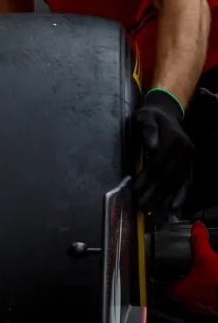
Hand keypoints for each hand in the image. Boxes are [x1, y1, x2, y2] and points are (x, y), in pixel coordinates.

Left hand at [133, 88, 193, 211]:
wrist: (166, 113)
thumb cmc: (151, 116)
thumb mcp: (145, 116)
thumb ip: (148, 129)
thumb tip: (152, 148)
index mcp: (174, 140)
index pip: (159, 163)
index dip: (147, 178)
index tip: (135, 190)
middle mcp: (185, 151)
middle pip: (168, 175)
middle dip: (153, 192)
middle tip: (139, 205)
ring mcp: (189, 159)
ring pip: (176, 182)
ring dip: (163, 197)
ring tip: (149, 209)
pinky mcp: (189, 164)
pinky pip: (187, 182)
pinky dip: (181, 195)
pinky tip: (174, 208)